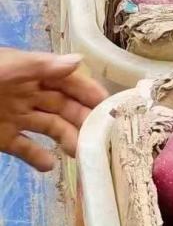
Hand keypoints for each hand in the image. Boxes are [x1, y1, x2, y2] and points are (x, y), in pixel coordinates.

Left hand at [0, 50, 106, 171]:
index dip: (87, 92)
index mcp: (30, 73)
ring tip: (79, 153)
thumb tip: (79, 60)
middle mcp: (27, 94)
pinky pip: (25, 148)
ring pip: (49, 127)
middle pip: (63, 106)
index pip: (66, 81)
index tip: (108, 105)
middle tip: (100, 136)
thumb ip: (39, 65)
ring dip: (67, 139)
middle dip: (83, 119)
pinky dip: (38, 158)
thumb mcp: (6, 68)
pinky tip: (50, 165)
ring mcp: (15, 117)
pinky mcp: (2, 138)